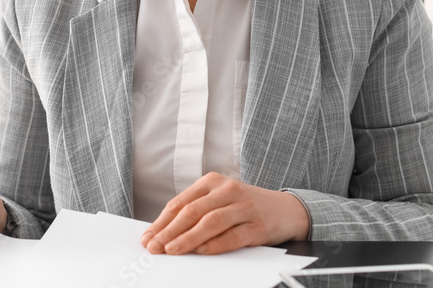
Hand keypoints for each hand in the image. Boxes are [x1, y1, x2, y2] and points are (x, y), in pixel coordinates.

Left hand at [140, 172, 308, 255]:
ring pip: (210, 222)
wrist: (285, 209)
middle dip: (169, 231)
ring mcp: (244, 207)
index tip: (147, 237)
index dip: (161, 222)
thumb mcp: (219, 201)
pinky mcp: (257, 225)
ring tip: (172, 250)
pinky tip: (201, 251)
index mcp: (213, 181)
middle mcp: (228, 190)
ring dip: (188, 238)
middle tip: (154, 246)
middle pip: (192, 211)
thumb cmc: (245, 207)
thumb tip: (164, 234)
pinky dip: (215, 244)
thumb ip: (196, 212)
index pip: (181, 203)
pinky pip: (232, 236)